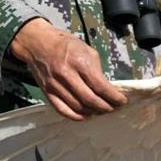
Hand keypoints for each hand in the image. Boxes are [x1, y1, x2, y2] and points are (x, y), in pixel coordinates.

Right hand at [10, 19, 126, 120]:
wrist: (38, 43)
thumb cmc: (66, 45)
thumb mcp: (88, 50)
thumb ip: (97, 70)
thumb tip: (107, 89)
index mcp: (79, 62)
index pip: (100, 87)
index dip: (114, 97)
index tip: (122, 101)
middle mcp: (66, 75)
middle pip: (90, 100)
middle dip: (105, 107)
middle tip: (113, 108)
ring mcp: (55, 85)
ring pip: (78, 107)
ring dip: (93, 112)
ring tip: (101, 110)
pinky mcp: (47, 92)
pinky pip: (63, 110)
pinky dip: (76, 116)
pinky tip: (86, 115)